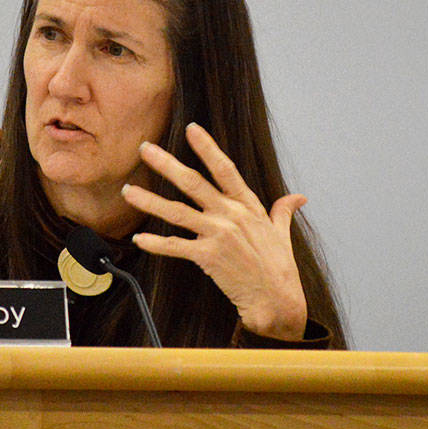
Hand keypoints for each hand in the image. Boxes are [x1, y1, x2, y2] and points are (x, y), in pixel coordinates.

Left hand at [122, 122, 307, 340]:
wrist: (276, 299)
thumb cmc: (279, 267)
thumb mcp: (282, 233)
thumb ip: (284, 211)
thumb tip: (299, 197)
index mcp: (247, 205)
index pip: (225, 169)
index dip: (207, 148)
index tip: (192, 129)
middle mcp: (230, 215)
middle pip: (192, 183)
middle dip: (166, 164)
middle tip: (145, 148)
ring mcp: (217, 235)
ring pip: (176, 212)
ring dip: (150, 201)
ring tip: (128, 191)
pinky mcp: (207, 257)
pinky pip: (176, 247)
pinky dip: (156, 243)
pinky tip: (139, 239)